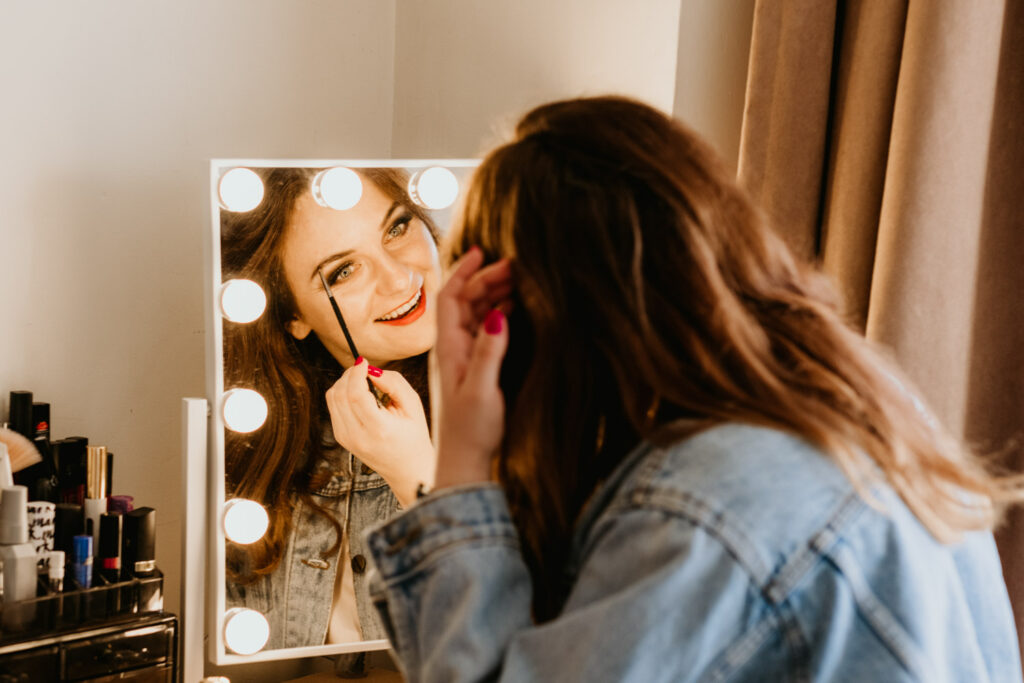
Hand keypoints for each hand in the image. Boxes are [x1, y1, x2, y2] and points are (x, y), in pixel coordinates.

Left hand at [326, 360, 435, 506]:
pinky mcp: (340, 437)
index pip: (356, 396)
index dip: (356, 373)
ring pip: (332, 399)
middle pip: (340, 395)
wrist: (407, 470)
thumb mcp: (413, 406)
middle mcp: (357, 436)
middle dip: (349, 374)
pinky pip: (333, 407)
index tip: (364, 361)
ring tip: (363, 381)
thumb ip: (394, 383)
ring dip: (344, 383)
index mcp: (378, 429)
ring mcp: (346, 438)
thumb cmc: (414, 437)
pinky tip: (359, 395)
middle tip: (364, 368)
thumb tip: (371, 370)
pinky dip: (342, 394)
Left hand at [434, 247, 513, 490]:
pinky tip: (512, 309)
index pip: (451, 298)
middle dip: (486, 279)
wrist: (464, 464)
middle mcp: (452, 349)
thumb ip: (489, 351)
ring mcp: (462, 358)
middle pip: (465, 302)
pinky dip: (497, 314)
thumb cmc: (470, 431)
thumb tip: (497, 313)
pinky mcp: (473, 369)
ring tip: (518, 281)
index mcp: (448, 349)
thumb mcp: (481, 389)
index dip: (465, 271)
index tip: (483, 251)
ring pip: (475, 315)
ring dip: (493, 294)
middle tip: (516, 266)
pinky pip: (483, 331)